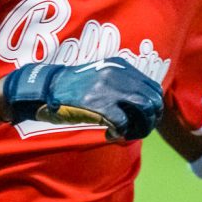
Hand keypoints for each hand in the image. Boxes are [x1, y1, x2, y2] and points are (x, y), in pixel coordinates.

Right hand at [0, 57, 163, 139]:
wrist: (47, 87)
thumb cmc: (72, 85)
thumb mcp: (101, 74)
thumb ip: (121, 82)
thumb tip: (141, 102)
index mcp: (120, 66)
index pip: (153, 87)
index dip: (154, 106)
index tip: (145, 117)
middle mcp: (118, 75)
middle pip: (153, 100)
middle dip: (151, 119)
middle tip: (140, 129)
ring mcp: (109, 90)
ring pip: (144, 110)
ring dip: (141, 126)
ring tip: (129, 133)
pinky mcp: (99, 106)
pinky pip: (123, 123)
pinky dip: (120, 133)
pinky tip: (111, 134)